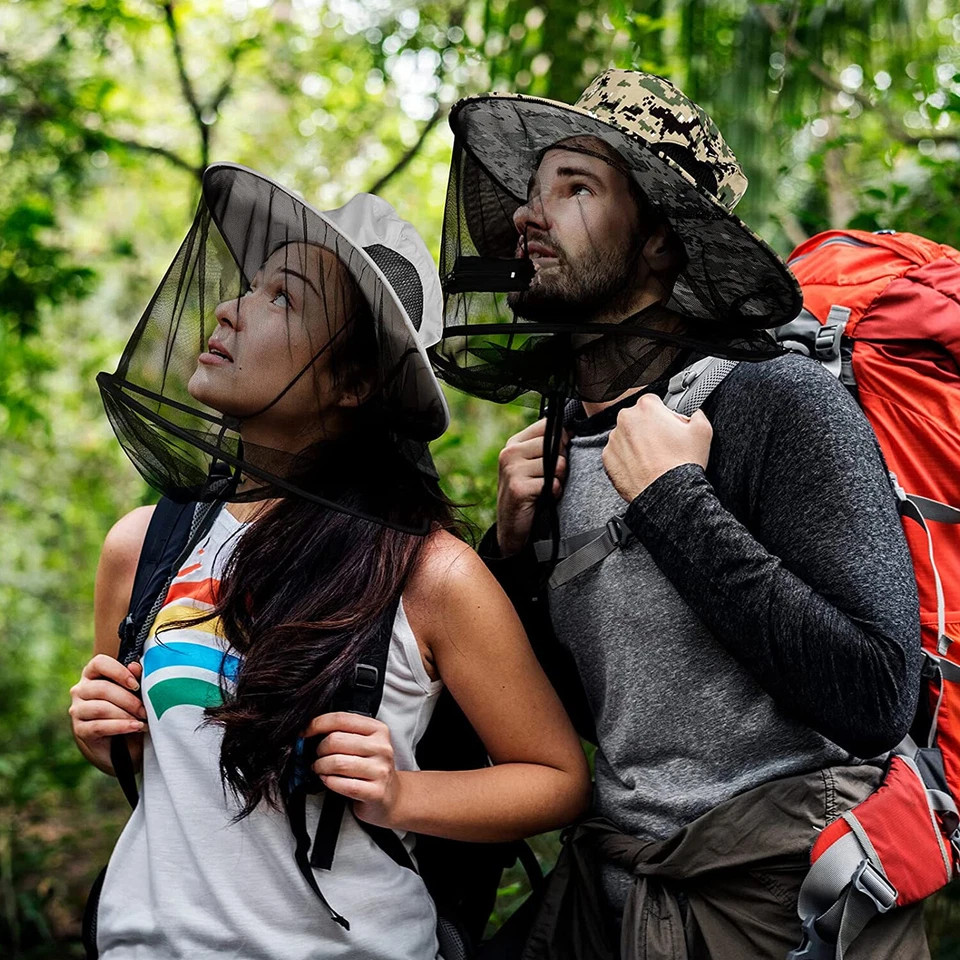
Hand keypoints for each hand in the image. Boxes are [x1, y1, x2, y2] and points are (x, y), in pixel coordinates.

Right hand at [70, 655, 146, 774]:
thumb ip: (135, 677)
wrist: (121, 741)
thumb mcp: (135, 692)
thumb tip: (134, 666)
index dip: (118, 672)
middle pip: (102, 689)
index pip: (99, 663)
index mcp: (93, 674)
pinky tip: (136, 727)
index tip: (135, 685)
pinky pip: (99, 727)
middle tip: (145, 709)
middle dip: (128, 700)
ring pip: (101, 708)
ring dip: (126, 714)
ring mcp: (77, 710)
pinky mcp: (79, 730)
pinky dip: (121, 726)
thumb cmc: (129, 707)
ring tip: (143, 719)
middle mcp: (80, 690)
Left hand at [305, 712, 401, 829]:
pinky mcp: (375, 792)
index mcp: (378, 729)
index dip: (317, 724)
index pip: (341, 719)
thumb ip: (343, 733)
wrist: (390, 796)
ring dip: (321, 767)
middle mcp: (382, 747)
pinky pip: (342, 784)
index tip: (305, 732)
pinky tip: (328, 780)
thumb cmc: (370, 767)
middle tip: (317, 757)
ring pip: (336, 763)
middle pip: (335, 740)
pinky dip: (329, 782)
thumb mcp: (363, 744)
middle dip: (319, 750)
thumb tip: (310, 730)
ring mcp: (380, 770)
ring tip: (320, 769)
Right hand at [496, 418, 568, 555]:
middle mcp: (509, 453)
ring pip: (557, 464)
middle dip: (561, 462)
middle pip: (555, 443)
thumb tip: (570, 429)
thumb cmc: (528, 494)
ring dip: (558, 479)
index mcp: (513, 444)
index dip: (561, 438)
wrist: (512, 527)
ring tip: (545, 488)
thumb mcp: (533, 465)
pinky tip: (543, 498)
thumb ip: (546, 446)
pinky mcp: (519, 488)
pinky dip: (554, 493)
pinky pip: (552, 483)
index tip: (558, 453)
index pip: (547, 425)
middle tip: (549, 478)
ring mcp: (512, 470)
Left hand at [602, 394, 712, 503]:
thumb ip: (697, 413)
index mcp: (646, 407)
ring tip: (653, 459)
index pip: (654, 402)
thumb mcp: (703, 431)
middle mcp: (625, 419)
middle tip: (663, 445)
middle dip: (649, 428)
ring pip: (626, 436)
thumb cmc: (683, 463)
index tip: (669, 428)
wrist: (666, 494)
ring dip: (637, 443)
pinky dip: (627, 459)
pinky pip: (618, 453)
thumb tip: (694, 412)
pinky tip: (642, 467)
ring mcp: (614, 439)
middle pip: (638, 418)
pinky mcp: (607, 458)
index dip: (664, 415)